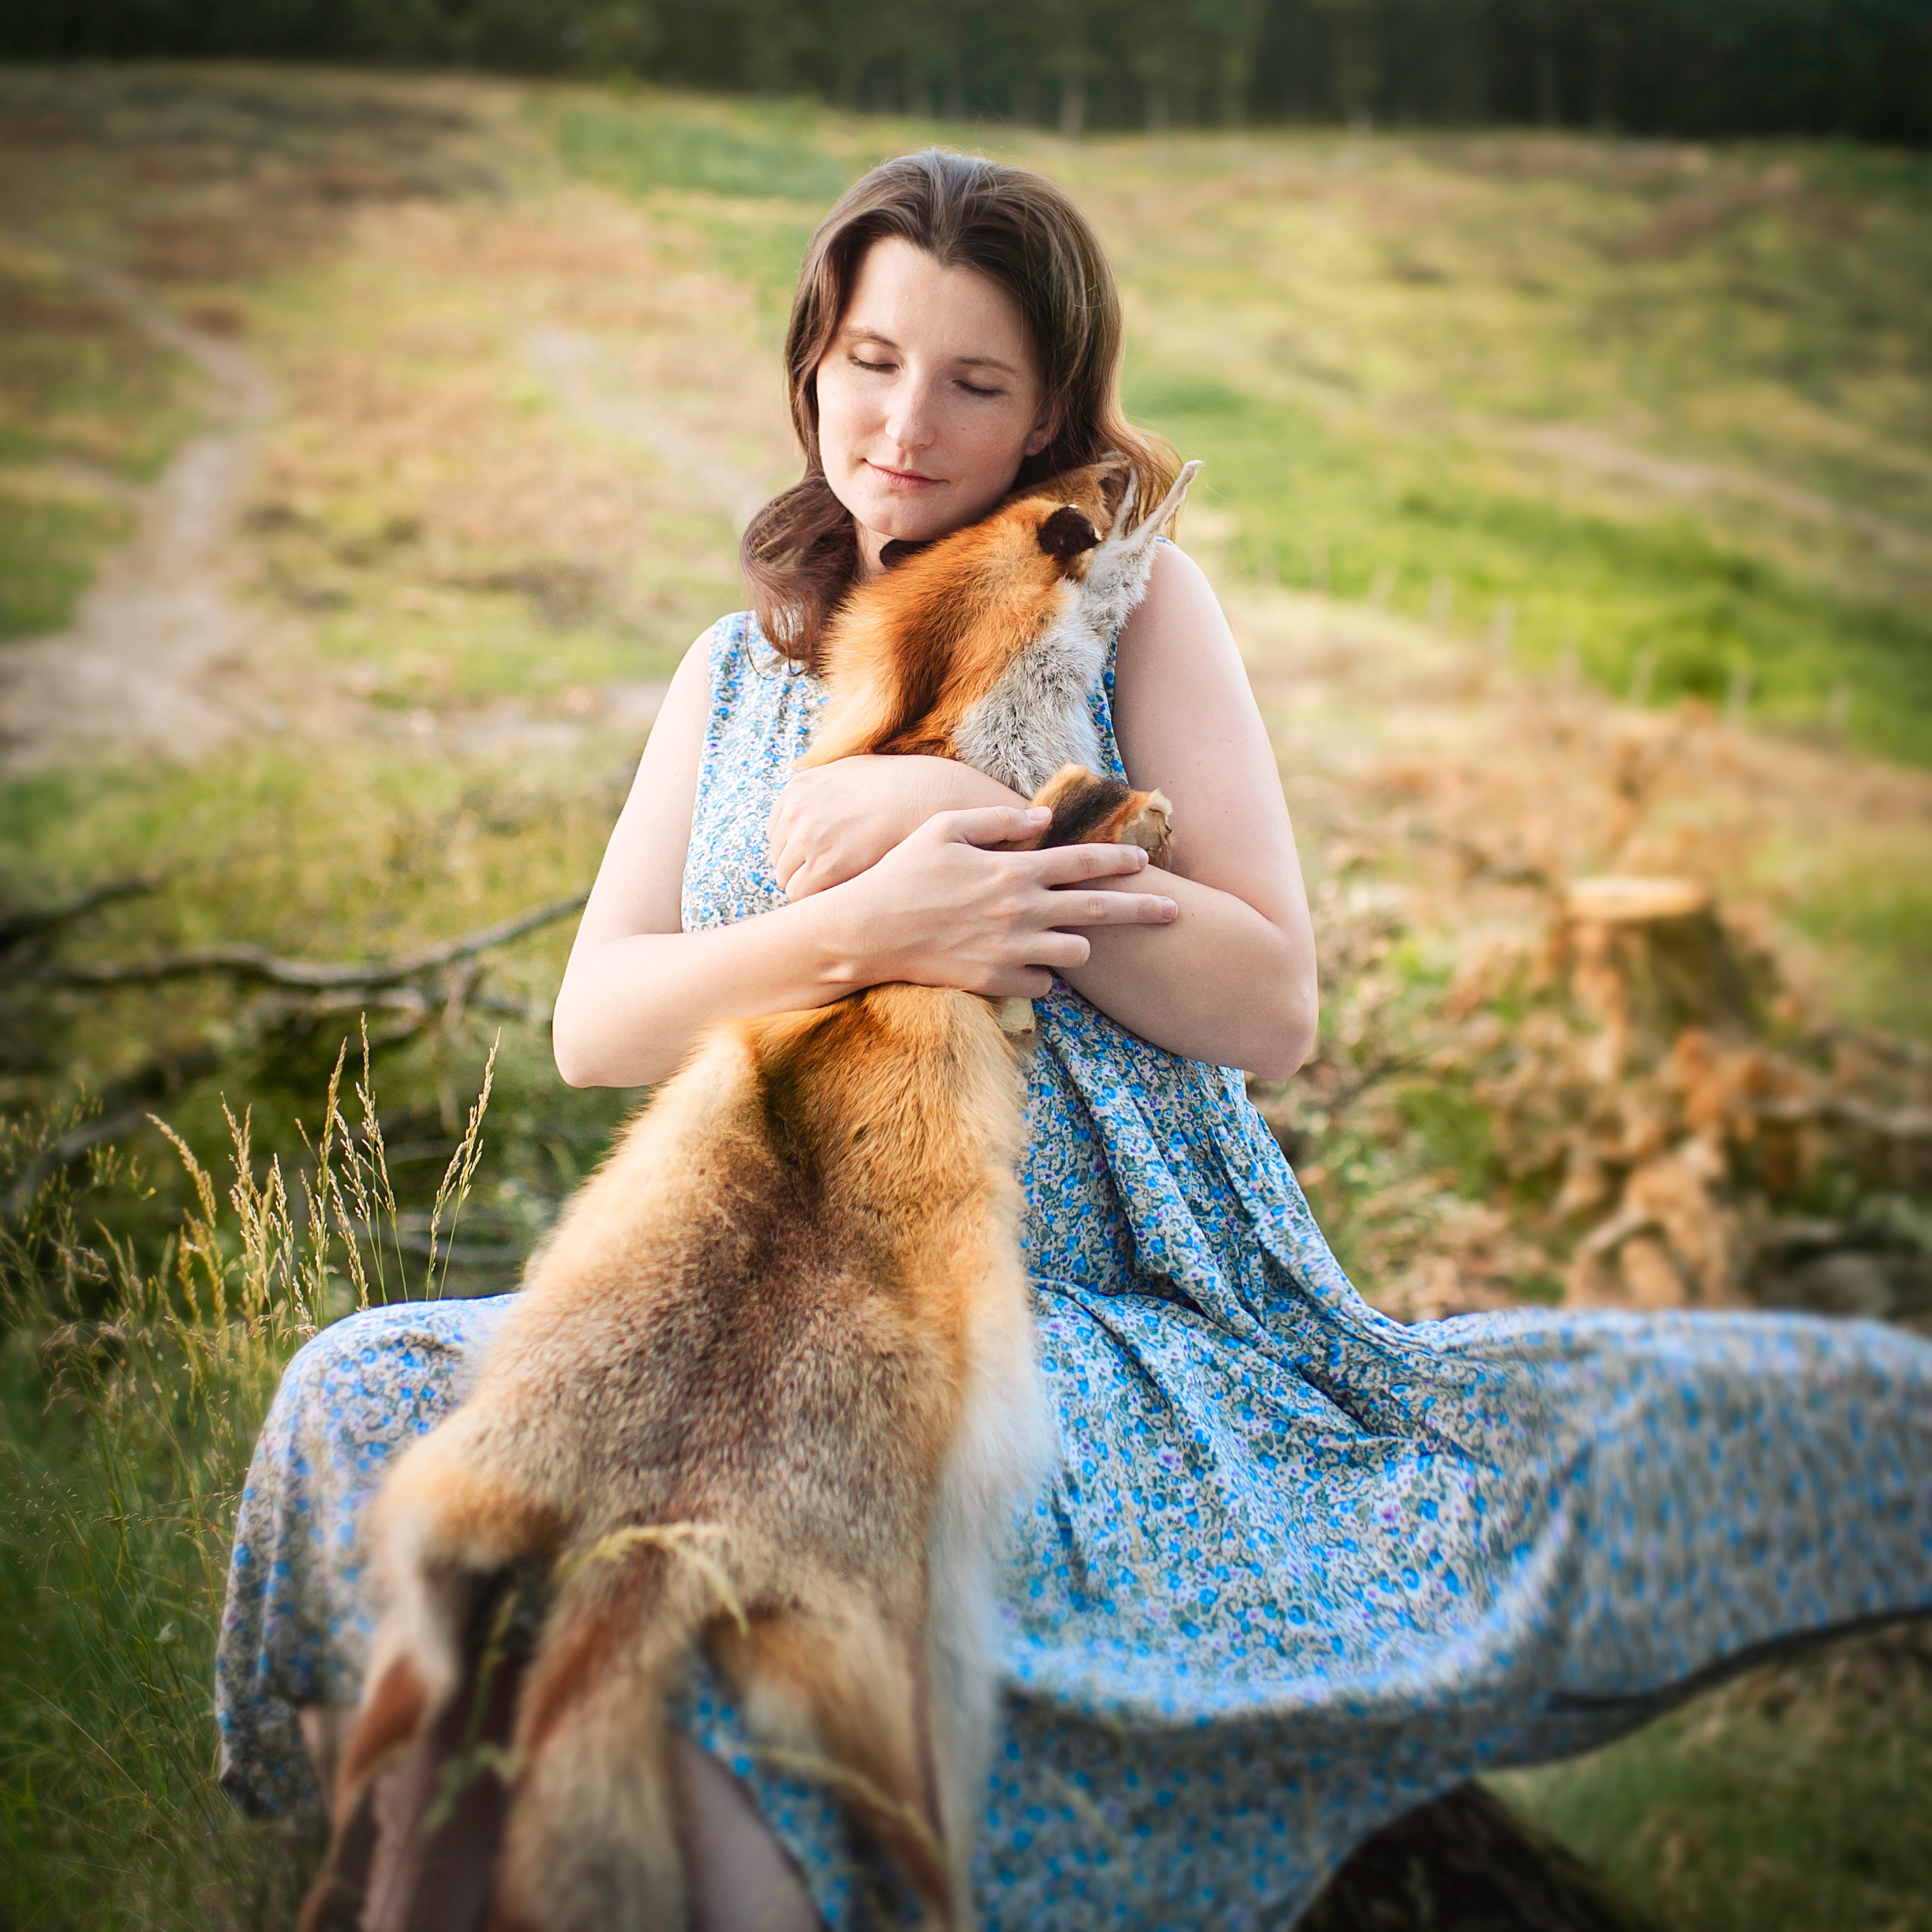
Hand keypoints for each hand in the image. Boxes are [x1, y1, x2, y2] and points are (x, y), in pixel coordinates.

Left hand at [769, 756, 1018, 899]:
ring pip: (787, 880)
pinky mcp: (824, 865)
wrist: (929, 796)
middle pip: (779, 859)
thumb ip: (825, 784)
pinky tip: (845, 896)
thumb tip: (814, 795)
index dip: (797, 852)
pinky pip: (802, 896)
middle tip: (832, 883)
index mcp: (798, 789)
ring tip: (841, 892)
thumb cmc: (900, 785)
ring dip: (810, 888)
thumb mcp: (852, 769)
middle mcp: (795, 811)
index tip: (820, 861)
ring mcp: (806, 838)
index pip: (776, 834)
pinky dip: (818, 900)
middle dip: (801, 871)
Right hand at [827, 805, 1179, 998]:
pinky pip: (1044, 985)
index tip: (1146, 861)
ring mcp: (1011, 950)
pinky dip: (1043, 976)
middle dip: (1143, 910)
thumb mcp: (944, 829)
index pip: (1084, 862)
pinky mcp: (997, 981)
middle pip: (1100, 912)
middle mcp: (1021, 911)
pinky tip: (1030, 965)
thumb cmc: (902, 873)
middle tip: (1174, 912)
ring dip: (1077, 945)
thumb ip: (997, 823)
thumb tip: (1042, 819)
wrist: (867, 932)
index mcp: (1014, 870)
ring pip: (1076, 953)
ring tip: (1069, 939)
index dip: (1120, 860)